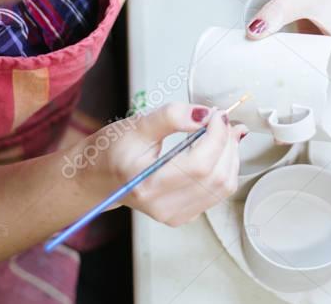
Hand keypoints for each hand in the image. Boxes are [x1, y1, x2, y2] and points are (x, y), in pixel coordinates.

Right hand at [77, 103, 246, 226]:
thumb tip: (204, 114)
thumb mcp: (137, 125)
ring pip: (224, 186)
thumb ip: (170, 117)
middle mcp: (163, 207)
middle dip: (226, 142)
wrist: (100, 177)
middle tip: (221, 119)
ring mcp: (175, 215)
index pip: (199, 165)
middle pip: (216, 176)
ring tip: (222, 131)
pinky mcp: (185, 216)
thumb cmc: (114, 151)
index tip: (217, 114)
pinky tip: (219, 149)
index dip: (216, 136)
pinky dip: (226, 167)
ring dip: (230, 154)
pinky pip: (219, 193)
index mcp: (147, 185)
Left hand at [245, 0, 330, 144]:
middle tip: (300, 135)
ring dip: (318, 110)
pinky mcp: (314, 41)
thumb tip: (253, 33)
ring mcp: (329, 48)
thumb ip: (277, 10)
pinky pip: (315, 72)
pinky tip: (282, 95)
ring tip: (286, 124)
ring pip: (330, 88)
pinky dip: (305, 88)